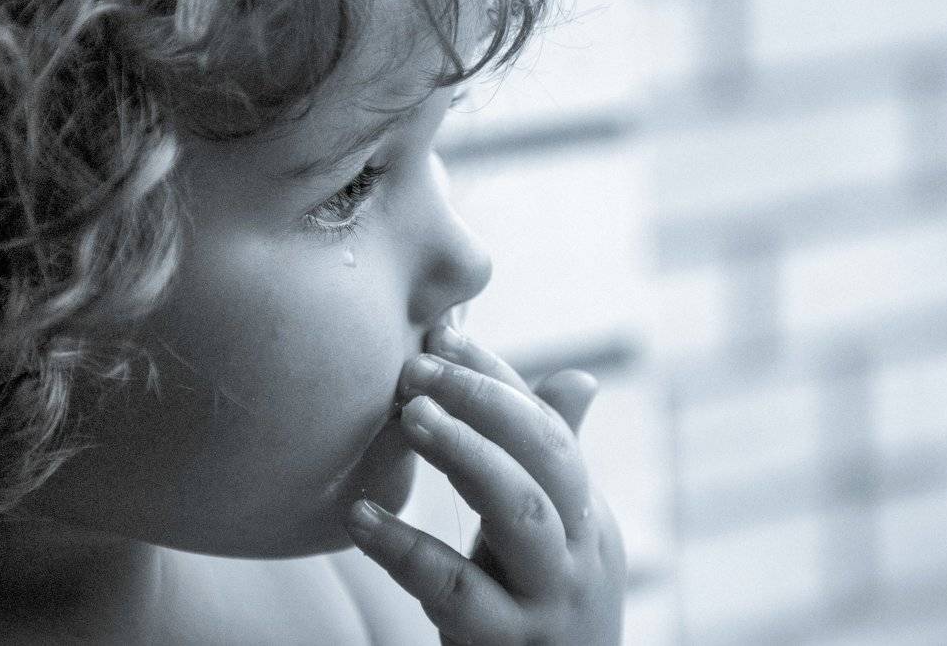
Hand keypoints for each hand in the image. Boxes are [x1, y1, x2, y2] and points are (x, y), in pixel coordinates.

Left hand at [344, 326, 625, 644]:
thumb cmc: (541, 611)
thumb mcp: (556, 538)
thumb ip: (553, 461)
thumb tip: (578, 375)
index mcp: (588, 512)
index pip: (547, 426)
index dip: (495, 376)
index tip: (441, 332)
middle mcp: (583, 548)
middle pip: (547, 456)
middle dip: (485, 401)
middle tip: (416, 367)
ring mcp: (550, 598)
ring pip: (518, 512)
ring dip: (463, 452)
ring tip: (407, 414)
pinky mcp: (508, 645)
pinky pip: (455, 590)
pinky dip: (405, 547)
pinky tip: (358, 517)